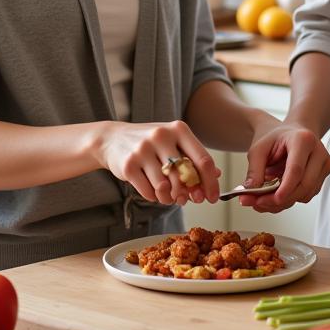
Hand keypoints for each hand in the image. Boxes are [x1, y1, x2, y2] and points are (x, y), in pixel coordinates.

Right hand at [94, 120, 220, 205]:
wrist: (113, 139)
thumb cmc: (151, 143)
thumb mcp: (174, 142)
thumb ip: (194, 158)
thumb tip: (217, 176)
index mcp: (179, 129)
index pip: (203, 160)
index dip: (211, 183)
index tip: (212, 198)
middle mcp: (162, 136)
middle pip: (185, 176)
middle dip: (188, 194)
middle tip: (186, 200)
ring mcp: (143, 150)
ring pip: (165, 187)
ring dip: (170, 198)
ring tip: (168, 197)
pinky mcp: (128, 165)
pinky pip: (148, 192)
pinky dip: (154, 197)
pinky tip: (153, 191)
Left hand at [238, 118, 329, 212]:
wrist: (292, 133)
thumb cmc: (276, 139)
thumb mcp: (258, 149)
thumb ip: (254, 170)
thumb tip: (251, 192)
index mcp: (303, 139)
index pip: (296, 169)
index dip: (285, 188)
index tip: (273, 200)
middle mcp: (318, 151)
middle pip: (304, 185)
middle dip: (281, 200)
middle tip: (257, 203)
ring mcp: (325, 163)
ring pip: (306, 194)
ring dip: (284, 201)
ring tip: (265, 196)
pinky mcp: (325, 174)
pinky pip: (308, 195)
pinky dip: (291, 199)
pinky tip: (278, 193)